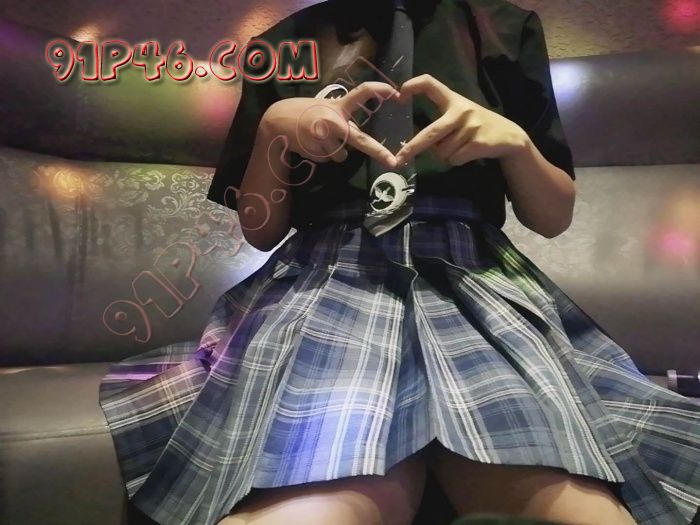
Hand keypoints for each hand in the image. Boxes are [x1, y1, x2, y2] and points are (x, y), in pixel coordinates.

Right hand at [260, 81, 400, 169]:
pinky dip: (321, 155)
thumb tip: (355, 133)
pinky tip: (310, 145)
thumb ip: (341, 117)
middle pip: (359, 140)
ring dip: (333, 151)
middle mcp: (332, 121)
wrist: (276, 122)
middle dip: (377, 152)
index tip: (395, 93)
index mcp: (337, 106)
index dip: (379, 90)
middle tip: (393, 163)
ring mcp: (323, 138)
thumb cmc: (304, 112)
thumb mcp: (323, 107)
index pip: (361, 93)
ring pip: (341, 155)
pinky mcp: (315, 151)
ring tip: (317, 139)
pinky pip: (327, 159)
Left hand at [393, 74, 528, 166]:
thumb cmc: (477, 125)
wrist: (509, 136)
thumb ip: (440, 122)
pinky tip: (467, 153)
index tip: (398, 96)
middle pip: (430, 133)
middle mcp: (461, 110)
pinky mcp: (478, 143)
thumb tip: (419, 143)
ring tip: (459, 147)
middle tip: (399, 159)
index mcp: (453, 99)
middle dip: (413, 148)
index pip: (430, 83)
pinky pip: (454, 159)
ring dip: (445, 155)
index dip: (413, 86)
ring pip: (442, 152)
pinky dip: (456, 161)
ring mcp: (471, 127)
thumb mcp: (460, 115)